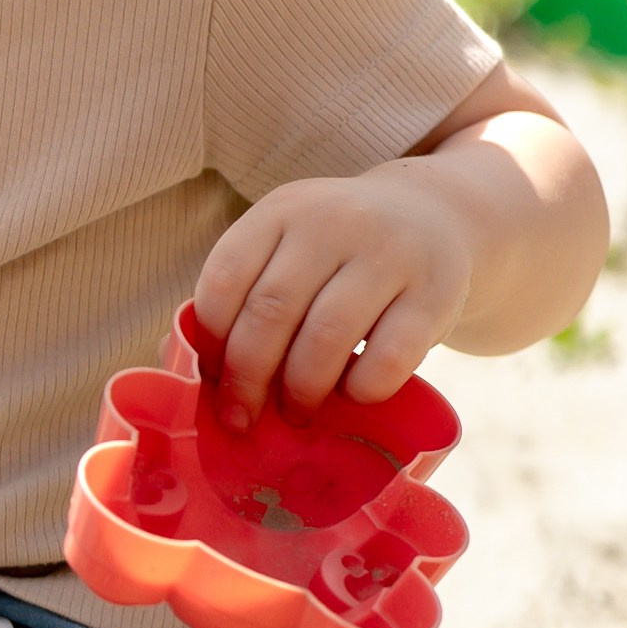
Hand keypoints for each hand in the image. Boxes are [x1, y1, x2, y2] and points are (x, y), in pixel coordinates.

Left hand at [191, 162, 474, 423]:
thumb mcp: (288, 245)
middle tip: (243, 417)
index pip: (225, 278)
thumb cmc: (338, 251)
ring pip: (325, 337)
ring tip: (295, 412)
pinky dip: (360, 389)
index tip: (214, 378)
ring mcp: (388, 255)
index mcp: (282, 210)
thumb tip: (192, 362)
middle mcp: (333, 222)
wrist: (432, 214)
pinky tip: (352, 392)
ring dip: (301, 390)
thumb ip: (243, 290)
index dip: (211, 340)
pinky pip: (386, 359)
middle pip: (270, 311)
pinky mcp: (434, 295)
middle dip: (247, 378)